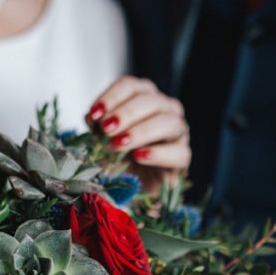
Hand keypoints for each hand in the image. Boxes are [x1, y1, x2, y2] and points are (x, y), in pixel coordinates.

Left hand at [87, 76, 190, 194]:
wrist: (131, 188)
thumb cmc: (117, 157)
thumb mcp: (101, 140)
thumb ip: (97, 128)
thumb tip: (92, 118)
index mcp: (143, 98)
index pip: (131, 86)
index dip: (112, 97)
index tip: (94, 114)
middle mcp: (164, 109)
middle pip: (151, 100)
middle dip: (127, 113)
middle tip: (107, 128)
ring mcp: (177, 132)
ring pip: (169, 122)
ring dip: (142, 131)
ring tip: (119, 144)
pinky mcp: (183, 157)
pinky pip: (178, 152)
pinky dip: (158, 153)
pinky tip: (139, 157)